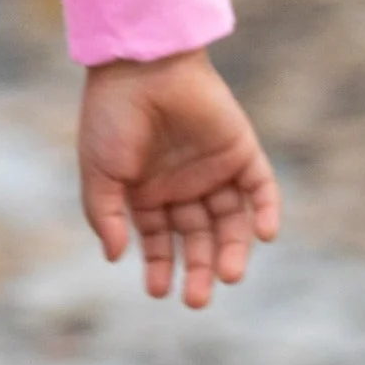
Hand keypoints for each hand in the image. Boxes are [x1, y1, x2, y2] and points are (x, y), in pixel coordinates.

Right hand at [77, 49, 280, 308]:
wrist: (142, 66)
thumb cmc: (111, 117)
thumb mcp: (99, 173)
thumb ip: (105, 216)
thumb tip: (116, 257)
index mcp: (147, 192)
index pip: (159, 240)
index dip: (160, 267)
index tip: (159, 291)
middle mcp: (183, 186)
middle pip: (198, 238)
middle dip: (197, 269)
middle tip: (197, 299)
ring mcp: (213, 170)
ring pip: (230, 221)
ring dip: (231, 249)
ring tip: (228, 275)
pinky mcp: (241, 150)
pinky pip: (259, 187)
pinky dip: (265, 211)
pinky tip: (262, 236)